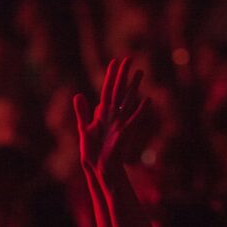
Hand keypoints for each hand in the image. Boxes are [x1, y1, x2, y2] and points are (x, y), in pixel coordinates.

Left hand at [73, 57, 149, 176]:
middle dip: (123, 74)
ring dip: (133, 86)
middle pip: (119, 90)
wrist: (98, 167)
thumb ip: (82, 112)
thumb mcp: (84, 128)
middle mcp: (113, 115)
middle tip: (129, 58)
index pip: (107, 90)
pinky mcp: (124, 133)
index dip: (110, 76)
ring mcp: (120, 122)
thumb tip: (78, 95)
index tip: (114, 61)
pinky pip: (134, 119)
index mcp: (103, 113)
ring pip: (128, 100)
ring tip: (140, 72)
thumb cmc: (92, 151)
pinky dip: (141, 110)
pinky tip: (148, 100)